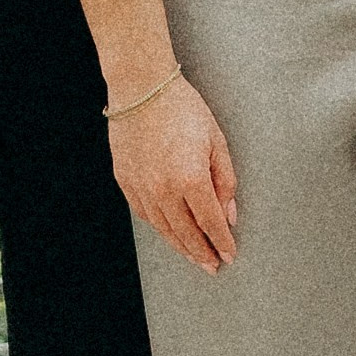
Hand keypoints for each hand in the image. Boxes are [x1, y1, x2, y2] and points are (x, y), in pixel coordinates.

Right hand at [110, 78, 237, 271]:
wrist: (141, 89)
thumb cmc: (182, 108)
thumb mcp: (216, 141)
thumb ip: (225, 181)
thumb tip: (229, 214)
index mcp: (190, 179)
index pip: (211, 223)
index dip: (222, 242)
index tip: (229, 254)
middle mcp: (163, 190)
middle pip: (186, 234)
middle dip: (202, 253)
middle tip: (212, 266)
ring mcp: (141, 188)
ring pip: (163, 229)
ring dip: (180, 247)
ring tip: (193, 256)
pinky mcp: (125, 182)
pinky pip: (145, 215)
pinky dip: (159, 228)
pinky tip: (169, 233)